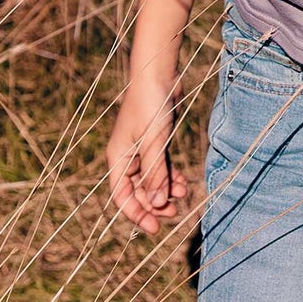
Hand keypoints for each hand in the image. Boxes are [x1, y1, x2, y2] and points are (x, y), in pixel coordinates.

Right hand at [107, 82, 188, 234]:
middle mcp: (127, 156)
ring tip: (184, 193)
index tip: (155, 228)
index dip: (136, 214)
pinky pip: (160, 166)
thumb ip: (156, 174)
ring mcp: (142, 149)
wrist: (158, 73)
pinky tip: (183, 182)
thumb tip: (158, 205)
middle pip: (138, 191)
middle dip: (155, 204)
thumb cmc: (150, 105)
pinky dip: (170, 176)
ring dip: (166, 190)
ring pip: (152, 180)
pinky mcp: (156, 140)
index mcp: (118, 158)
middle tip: (176, 212)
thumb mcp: (154, 141)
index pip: (122, 196)